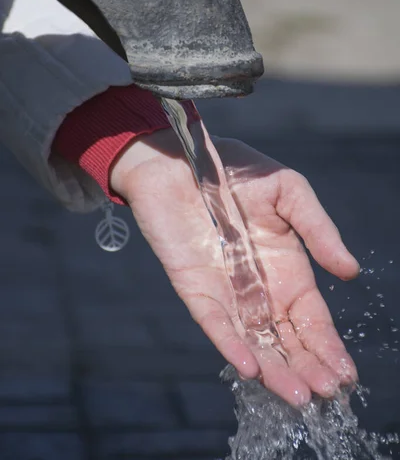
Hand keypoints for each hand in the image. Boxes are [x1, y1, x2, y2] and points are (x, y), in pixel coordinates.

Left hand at [110, 127, 359, 406]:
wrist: (180, 156)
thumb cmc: (235, 168)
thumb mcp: (288, 191)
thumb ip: (317, 229)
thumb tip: (351, 272)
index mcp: (286, 266)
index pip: (310, 316)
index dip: (327, 344)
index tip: (345, 374)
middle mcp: (257, 285)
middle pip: (285, 336)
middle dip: (305, 366)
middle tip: (325, 397)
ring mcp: (225, 289)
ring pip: (252, 338)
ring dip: (273, 368)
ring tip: (295, 396)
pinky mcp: (193, 285)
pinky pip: (213, 320)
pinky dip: (229, 343)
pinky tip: (248, 367)